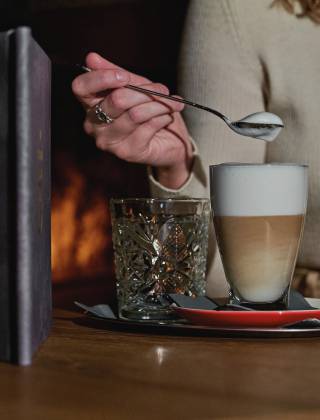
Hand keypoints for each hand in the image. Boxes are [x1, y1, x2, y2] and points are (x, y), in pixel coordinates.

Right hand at [72, 52, 192, 188]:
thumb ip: (115, 72)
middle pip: (116, 100)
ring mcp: (109, 141)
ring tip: (171, 104)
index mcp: (91, 105)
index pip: (81, 88)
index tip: (124, 76)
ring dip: (159, 105)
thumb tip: (91, 57)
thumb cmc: (149, 111)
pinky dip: (163, 118)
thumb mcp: (135, 86)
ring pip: (136, 114)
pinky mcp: (127, 152)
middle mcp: (94, 125)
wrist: (170, 141)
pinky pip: (148, 127)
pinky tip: (167, 118)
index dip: (102, 78)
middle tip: (163, 90)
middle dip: (145, 92)